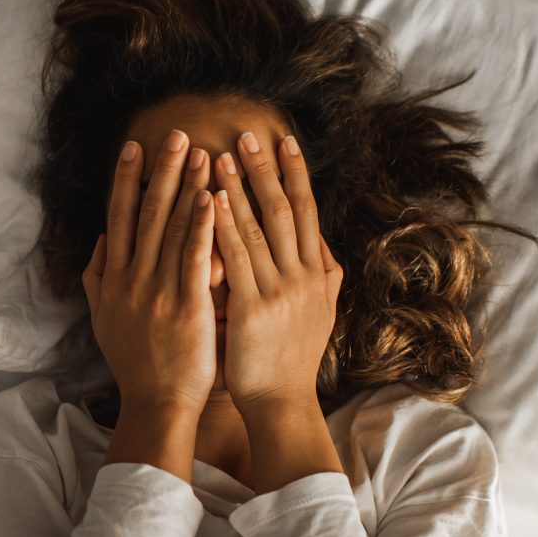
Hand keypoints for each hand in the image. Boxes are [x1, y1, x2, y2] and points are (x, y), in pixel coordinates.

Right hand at [84, 130, 217, 412]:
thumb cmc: (136, 365)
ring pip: (172, 229)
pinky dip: (202, 226)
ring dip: (186, 187)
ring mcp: (159, 292)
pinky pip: (195, 259)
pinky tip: (212, 198)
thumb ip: (98, 279)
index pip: (119, 218)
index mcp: (115, 280)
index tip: (135, 147)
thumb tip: (100, 243)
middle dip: (161, 171)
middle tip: (176, 134)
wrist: (156, 404)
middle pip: (145, 214)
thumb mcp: (104, 320)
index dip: (125, 180)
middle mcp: (133, 280)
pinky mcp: (187, 307)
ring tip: (202, 153)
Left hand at [210, 133, 343, 413]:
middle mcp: (304, 276)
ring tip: (220, 156)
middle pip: (286, 209)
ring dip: (240, 189)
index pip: (308, 212)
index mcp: (317, 273)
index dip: (296, 174)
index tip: (285, 141)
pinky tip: (211, 201)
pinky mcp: (254, 309)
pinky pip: (237, 259)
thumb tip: (325, 249)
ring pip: (260, 228)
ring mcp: (281, 291)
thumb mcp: (320, 313)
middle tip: (248, 134)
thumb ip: (323, 278)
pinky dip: (225, 226)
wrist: (282, 402)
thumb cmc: (292, 360)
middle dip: (266, 170)